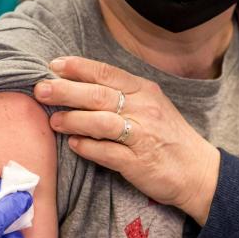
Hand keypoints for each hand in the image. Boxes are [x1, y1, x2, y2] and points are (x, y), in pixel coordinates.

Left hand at [34, 57, 219, 224]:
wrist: (198, 172)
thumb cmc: (166, 137)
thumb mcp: (150, 106)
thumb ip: (120, 95)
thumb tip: (79, 85)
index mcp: (144, 91)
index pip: (106, 73)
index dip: (78, 68)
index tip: (53, 65)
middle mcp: (144, 110)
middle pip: (98, 95)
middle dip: (65, 91)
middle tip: (41, 90)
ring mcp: (142, 136)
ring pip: (101, 122)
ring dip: (73, 120)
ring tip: (54, 121)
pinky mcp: (138, 163)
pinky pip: (108, 153)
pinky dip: (88, 148)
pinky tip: (73, 145)